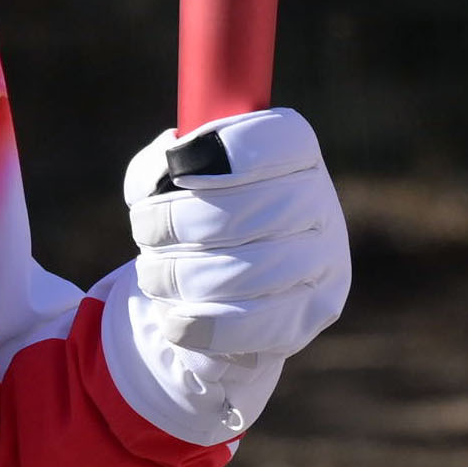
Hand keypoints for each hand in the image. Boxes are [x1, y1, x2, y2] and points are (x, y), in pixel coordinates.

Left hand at [114, 107, 350, 440]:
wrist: (217, 301)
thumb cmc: (192, 224)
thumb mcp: (166, 184)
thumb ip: (157, 170)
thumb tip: (160, 177)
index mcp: (299, 158)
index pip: (277, 140)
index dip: (223, 149)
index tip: (177, 167)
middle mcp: (322, 208)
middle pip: (242, 212)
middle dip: (175, 222)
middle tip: (145, 228)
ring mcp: (322, 268)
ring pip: (236, 273)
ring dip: (174, 274)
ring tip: (152, 273)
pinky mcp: (305, 320)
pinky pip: (241, 325)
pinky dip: (191, 321)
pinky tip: (172, 315)